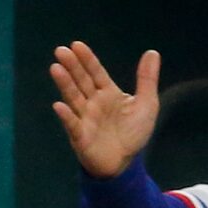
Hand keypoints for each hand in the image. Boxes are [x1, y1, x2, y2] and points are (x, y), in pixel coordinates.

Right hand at [47, 42, 160, 177]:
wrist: (125, 163)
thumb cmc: (133, 133)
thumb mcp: (146, 104)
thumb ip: (147, 79)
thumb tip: (152, 52)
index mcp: (107, 93)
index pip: (95, 72)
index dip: (87, 59)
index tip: (76, 45)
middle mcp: (93, 103)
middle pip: (81, 81)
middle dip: (72, 66)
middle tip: (60, 50)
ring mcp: (85, 118)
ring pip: (73, 98)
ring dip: (64, 84)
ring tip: (55, 68)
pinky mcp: (81, 137)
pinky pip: (73, 125)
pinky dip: (66, 116)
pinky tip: (59, 106)